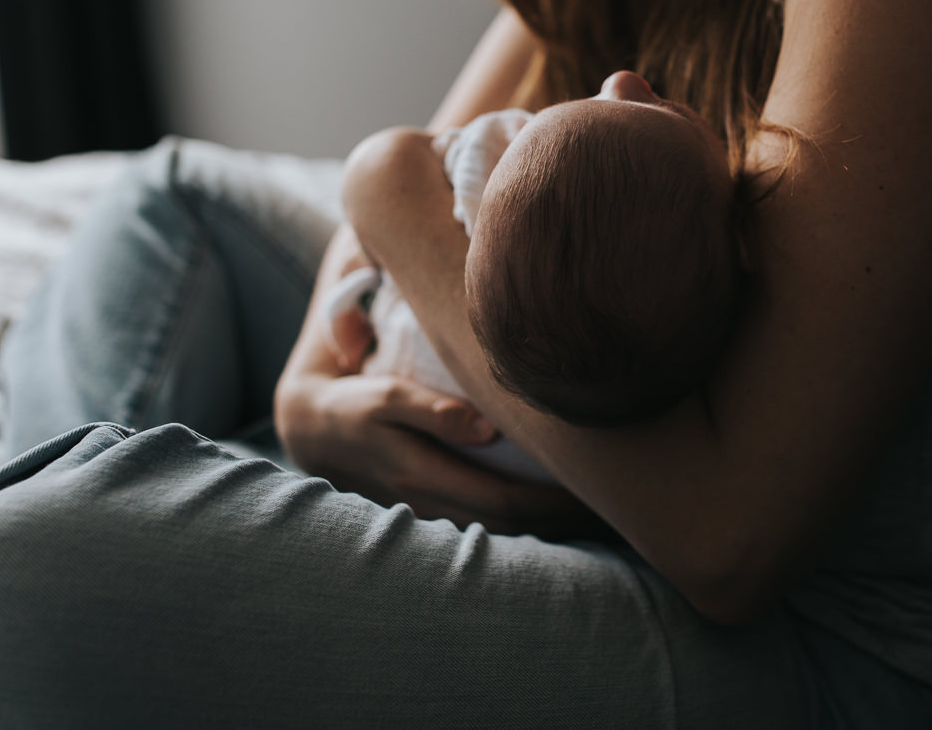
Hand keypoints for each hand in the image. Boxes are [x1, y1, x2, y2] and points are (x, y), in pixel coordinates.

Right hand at [275, 369, 601, 538]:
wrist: (313, 430)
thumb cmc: (355, 405)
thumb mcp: (384, 397)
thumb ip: (432, 410)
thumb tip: (486, 429)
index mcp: (424, 477)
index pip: (507, 503)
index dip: (556, 505)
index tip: (598, 491)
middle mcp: (430, 507)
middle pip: (515, 527)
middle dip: (565, 521)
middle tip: (619, 506)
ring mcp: (430, 516)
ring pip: (502, 533)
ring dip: (549, 528)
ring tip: (600, 512)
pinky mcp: (430, 511)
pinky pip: (487, 526)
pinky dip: (525, 525)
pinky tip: (556, 515)